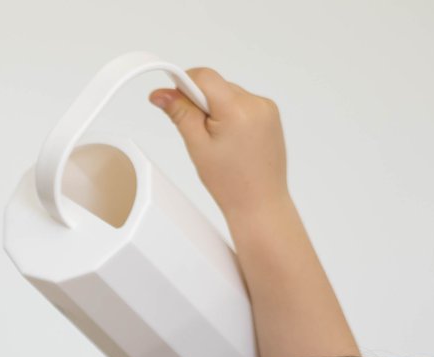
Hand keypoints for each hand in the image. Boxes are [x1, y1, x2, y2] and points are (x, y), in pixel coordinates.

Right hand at [149, 67, 289, 220]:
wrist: (260, 203)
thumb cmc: (231, 183)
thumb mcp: (197, 146)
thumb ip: (180, 113)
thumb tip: (162, 93)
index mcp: (238, 109)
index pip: (204, 76)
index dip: (183, 83)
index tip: (172, 98)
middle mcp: (257, 103)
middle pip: (216, 85)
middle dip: (200, 103)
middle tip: (198, 133)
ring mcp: (267, 108)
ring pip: (228, 94)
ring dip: (216, 110)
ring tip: (218, 142)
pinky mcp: (271, 114)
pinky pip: (243, 103)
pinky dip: (231, 115)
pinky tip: (231, 140)